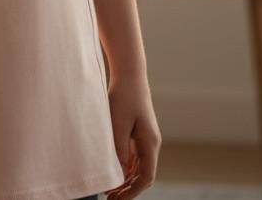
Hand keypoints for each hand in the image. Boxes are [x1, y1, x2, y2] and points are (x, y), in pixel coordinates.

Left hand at [104, 74, 161, 199]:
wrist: (129, 73)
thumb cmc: (123, 96)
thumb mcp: (118, 123)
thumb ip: (118, 149)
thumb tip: (119, 173)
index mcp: (150, 143)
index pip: (146, 177)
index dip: (132, 192)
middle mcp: (151, 143)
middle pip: (143, 175)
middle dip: (129, 189)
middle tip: (110, 199)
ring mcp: (145, 138)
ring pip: (138, 167)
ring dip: (126, 180)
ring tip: (110, 190)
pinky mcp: (138, 132)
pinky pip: (134, 157)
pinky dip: (125, 167)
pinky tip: (113, 172)